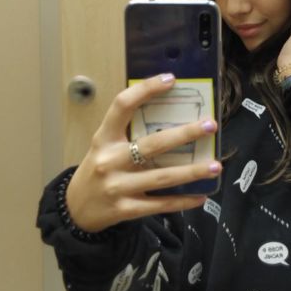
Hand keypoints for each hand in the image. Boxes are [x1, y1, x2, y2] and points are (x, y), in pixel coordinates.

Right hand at [65, 74, 220, 231]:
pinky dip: (183, 201)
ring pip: (162, 177)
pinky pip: (160, 204)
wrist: (75, 210)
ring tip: (216, 165)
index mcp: (103, 138)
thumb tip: (170, 114)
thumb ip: (127, 131)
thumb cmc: (97, 170)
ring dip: (192, 171)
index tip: (171, 80)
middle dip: (184, 134)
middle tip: (210, 126)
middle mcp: (109, 161)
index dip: (146, 90)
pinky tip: (201, 195)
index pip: (122, 106)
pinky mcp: (126, 209)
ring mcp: (118, 187)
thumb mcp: (103, 146)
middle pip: (152, 145)